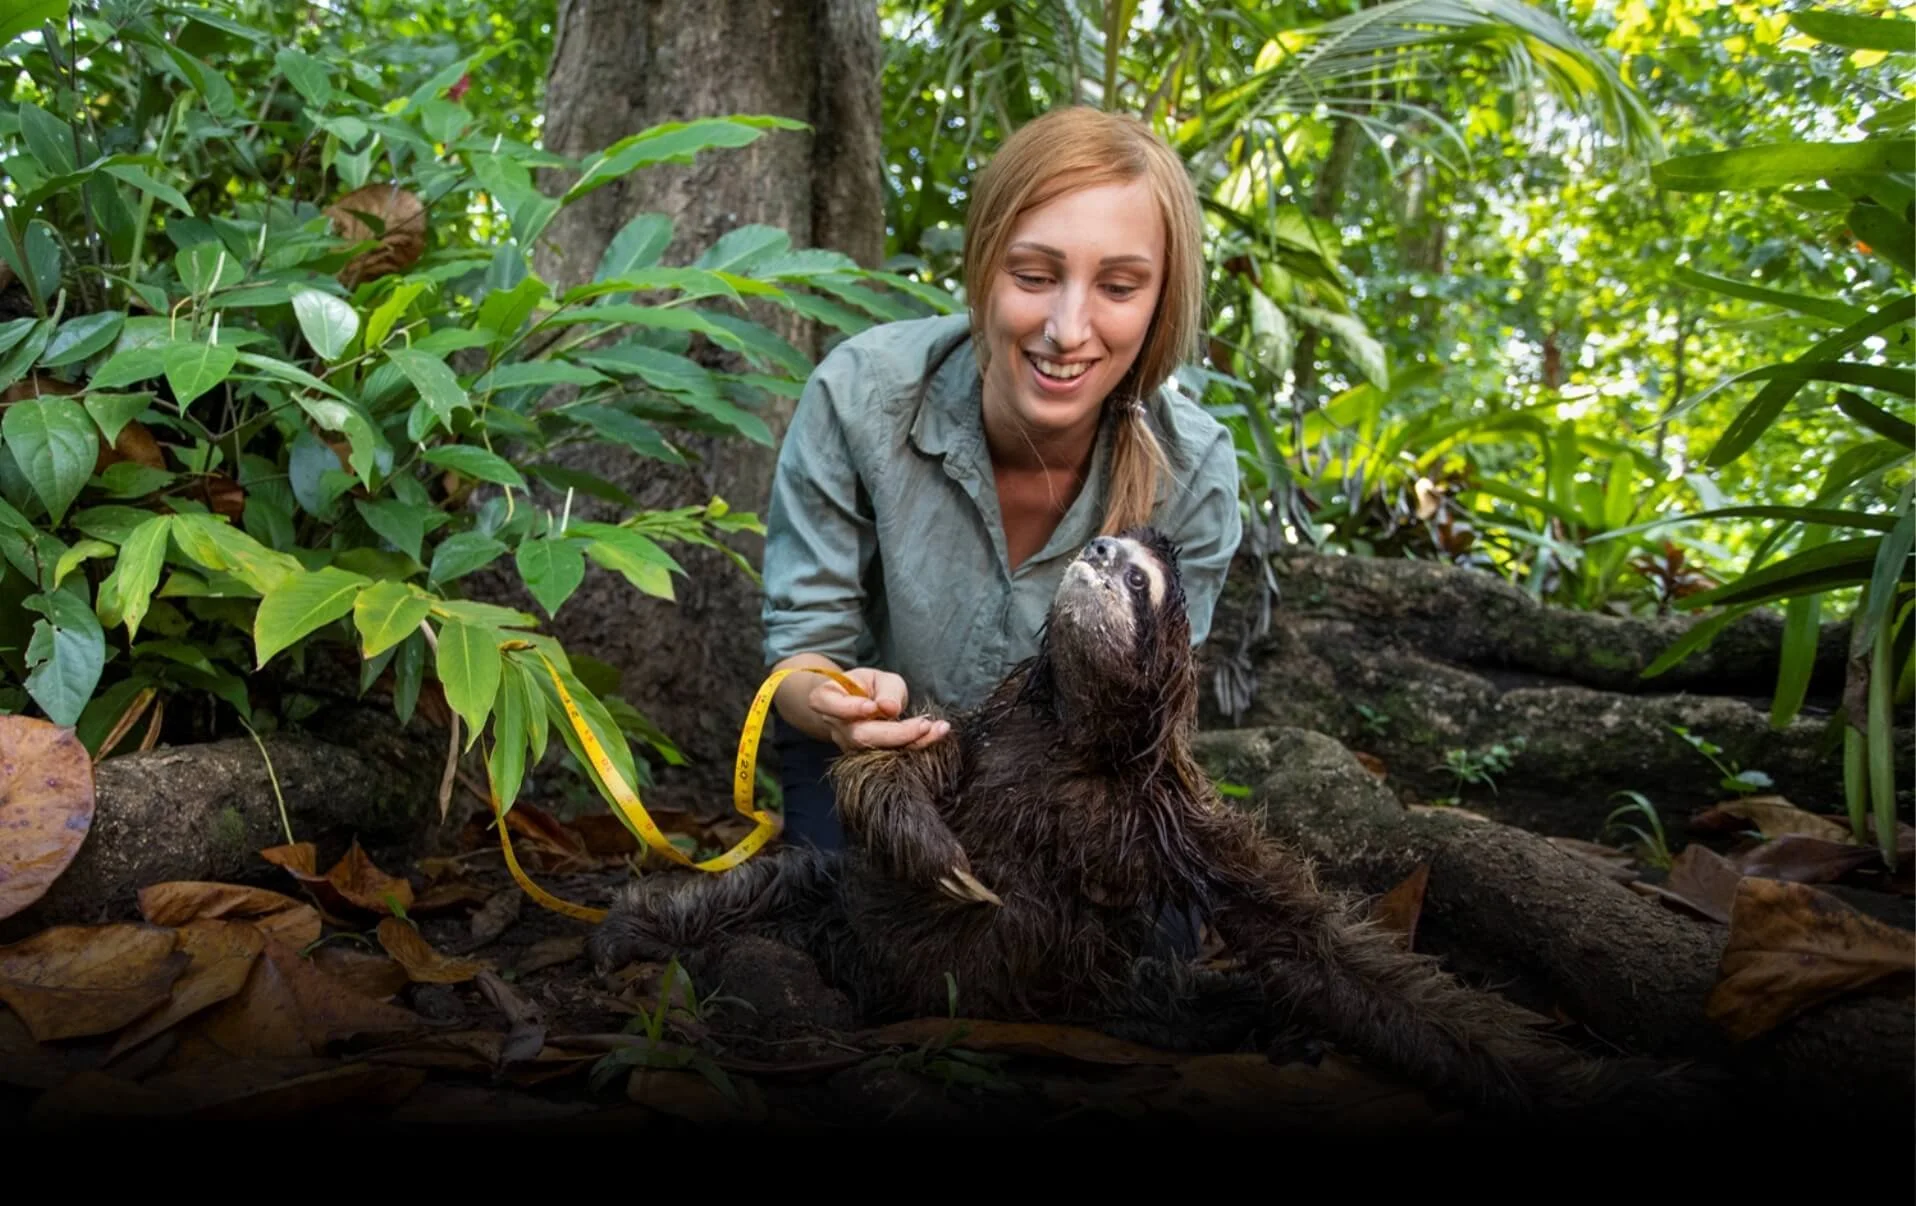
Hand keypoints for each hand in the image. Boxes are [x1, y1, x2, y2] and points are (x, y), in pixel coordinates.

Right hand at [809, 666, 950, 753]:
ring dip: (911, 742)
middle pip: (859, 735)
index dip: (848, 708)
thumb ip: (886, 690)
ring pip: (877, 751)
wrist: (864, 705)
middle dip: (894, 733)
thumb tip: (889, 708)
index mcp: (827, 699)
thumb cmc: (869, 687)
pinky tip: (937, 733)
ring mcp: (850, 747)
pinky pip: (891, 756)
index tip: (872, 707)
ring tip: (939, 729)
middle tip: (924, 724)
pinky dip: (916, 746)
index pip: (828, 704)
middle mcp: (836, 727)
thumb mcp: (879, 678)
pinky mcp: (868, 759)